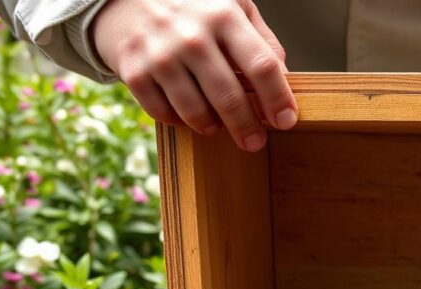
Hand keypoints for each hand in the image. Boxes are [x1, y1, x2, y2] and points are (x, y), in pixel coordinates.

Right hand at [91, 0, 295, 150]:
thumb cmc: (191, 7)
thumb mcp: (231, 6)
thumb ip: (261, 40)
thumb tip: (285, 79)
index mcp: (224, 16)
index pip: (262, 66)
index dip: (278, 98)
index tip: (287, 121)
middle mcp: (192, 36)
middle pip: (230, 96)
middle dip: (247, 127)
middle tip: (255, 142)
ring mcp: (161, 55)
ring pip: (197, 112)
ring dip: (213, 127)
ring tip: (218, 126)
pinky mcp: (134, 73)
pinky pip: (165, 114)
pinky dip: (180, 121)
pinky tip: (187, 113)